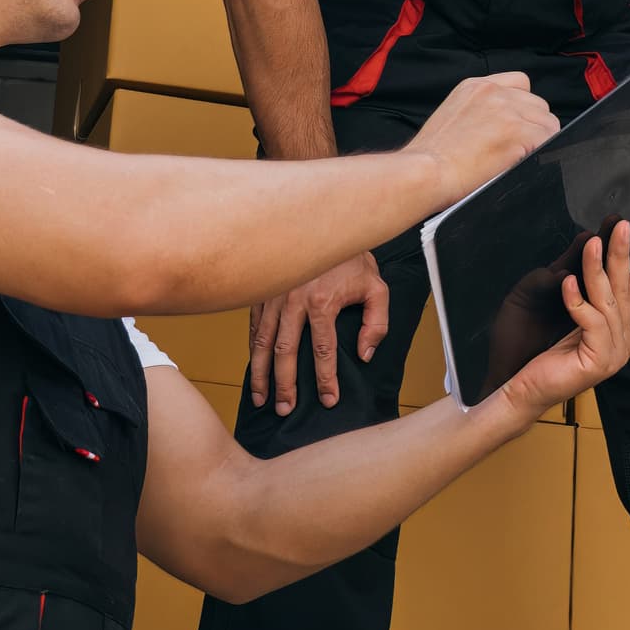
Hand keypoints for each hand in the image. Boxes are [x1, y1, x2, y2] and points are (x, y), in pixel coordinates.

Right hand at [250, 252, 390, 415]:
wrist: (327, 221)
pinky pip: (254, 326)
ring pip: (262, 342)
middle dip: (284, 385)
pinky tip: (254, 367)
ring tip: (261, 397)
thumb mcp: (376, 287)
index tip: (328, 400)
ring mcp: (273, 295)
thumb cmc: (352, 256)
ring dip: (260, 373)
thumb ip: (376, 323)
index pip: (323, 350)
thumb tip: (364, 354)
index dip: (325, 379)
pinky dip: (253, 349)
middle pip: (285, 353)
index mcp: (322, 301)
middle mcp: (293, 300)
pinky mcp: (262, 291)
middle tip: (284, 409)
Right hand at [406, 72, 558, 200]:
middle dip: (532, 127)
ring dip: (538, 142)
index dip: (523, 107)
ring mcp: (508, 111)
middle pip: (538, 105)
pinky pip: (550, 141)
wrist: (423, 172)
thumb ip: (480, 112)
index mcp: (476, 86)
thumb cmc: (430, 157)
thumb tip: (501, 126)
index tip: (516, 125)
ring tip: (514, 159)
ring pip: (548, 123)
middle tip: (513, 149)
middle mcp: (494, 93)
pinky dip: (540, 154)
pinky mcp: (519, 133)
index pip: (520, 83)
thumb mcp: (452, 116)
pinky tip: (519, 164)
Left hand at [498, 223, 629, 414]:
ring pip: (609, 301)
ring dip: (598, 268)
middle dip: (627, 254)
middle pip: (629, 289)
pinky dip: (578, 300)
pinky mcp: (598, 361)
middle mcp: (624, 341)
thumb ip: (593, 297)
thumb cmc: (546, 355)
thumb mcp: (574, 317)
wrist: (527, 391)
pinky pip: (592, 321)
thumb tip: (599, 256)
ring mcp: (614, 353)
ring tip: (593, 242)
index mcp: (622, 329)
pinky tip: (567, 283)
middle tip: (624, 225)